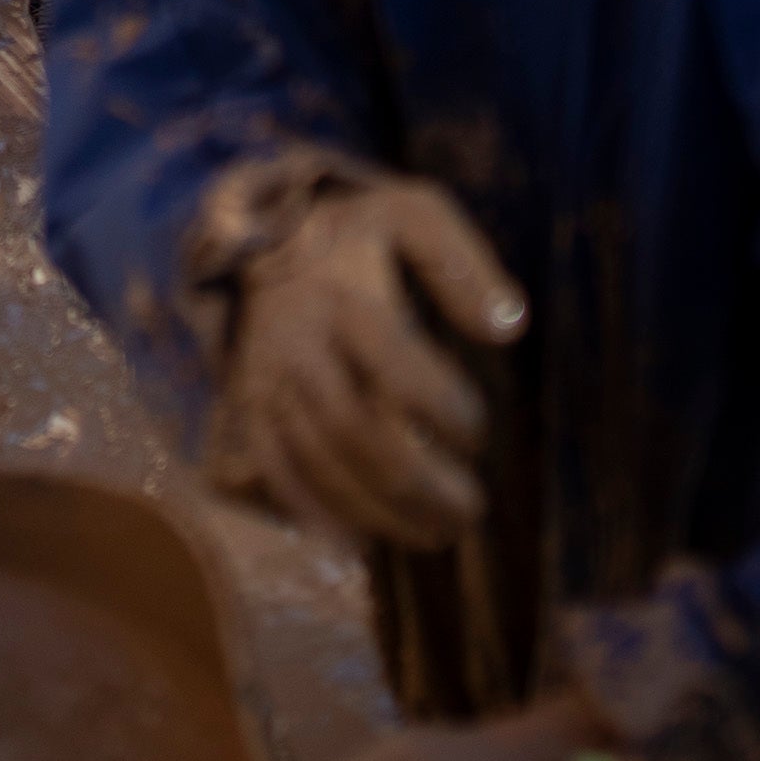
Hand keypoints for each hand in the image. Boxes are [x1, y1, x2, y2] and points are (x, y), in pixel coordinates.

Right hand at [204, 168, 527, 549]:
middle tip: (469, 512)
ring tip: (435, 536)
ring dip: (376, 510)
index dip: (442, 409)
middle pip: (351, 428)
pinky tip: (359, 546)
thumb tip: (509, 328)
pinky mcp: (250, 407)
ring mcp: (268, 381)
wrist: (258, 233)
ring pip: (316, 460)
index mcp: (343, 294)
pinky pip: (274, 471)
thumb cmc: (355, 230)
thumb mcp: (414, 214)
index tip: (478, 434)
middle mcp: (298, 344)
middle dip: (414, 482)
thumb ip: (463, 265)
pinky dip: (312, 515)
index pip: (394, 363)